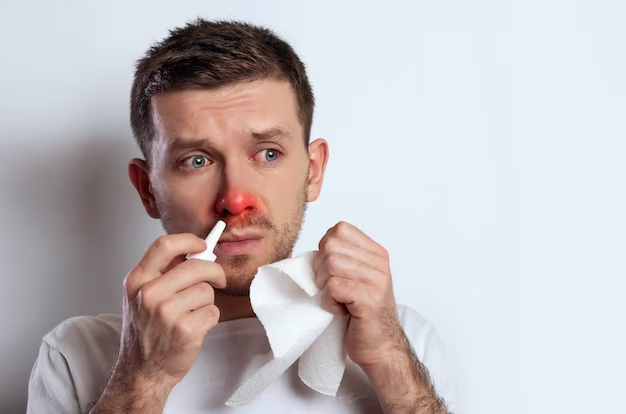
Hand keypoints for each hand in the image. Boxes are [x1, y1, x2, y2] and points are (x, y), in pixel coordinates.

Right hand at [118, 233, 226, 387]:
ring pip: (207, 290)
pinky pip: (213, 311)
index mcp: (137, 280)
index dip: (189, 241)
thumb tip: (197, 251)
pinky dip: (209, 318)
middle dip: (214, 272)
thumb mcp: (140, 296)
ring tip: (192, 314)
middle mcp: (149, 294)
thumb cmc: (146, 332)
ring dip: (207, 301)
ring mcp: (167, 312)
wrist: (142, 371)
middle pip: (196, 266)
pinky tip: (195, 327)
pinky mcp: (185, 330)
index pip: (164, 246)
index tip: (203, 244)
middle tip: (218, 280)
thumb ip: (163, 273)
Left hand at [312, 221, 403, 369]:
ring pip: (331, 264)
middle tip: (331, 289)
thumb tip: (316, 250)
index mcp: (376, 253)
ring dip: (325, 287)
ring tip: (338, 300)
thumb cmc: (362, 314)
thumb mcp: (357, 278)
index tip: (331, 271)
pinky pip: (333, 286)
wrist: (381, 347)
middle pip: (331, 246)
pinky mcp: (368, 298)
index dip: (325, 248)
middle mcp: (379, 263)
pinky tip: (341, 310)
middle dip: (321, 269)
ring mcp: (376, 280)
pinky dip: (329, 301)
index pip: (339, 229)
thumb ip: (343, 259)